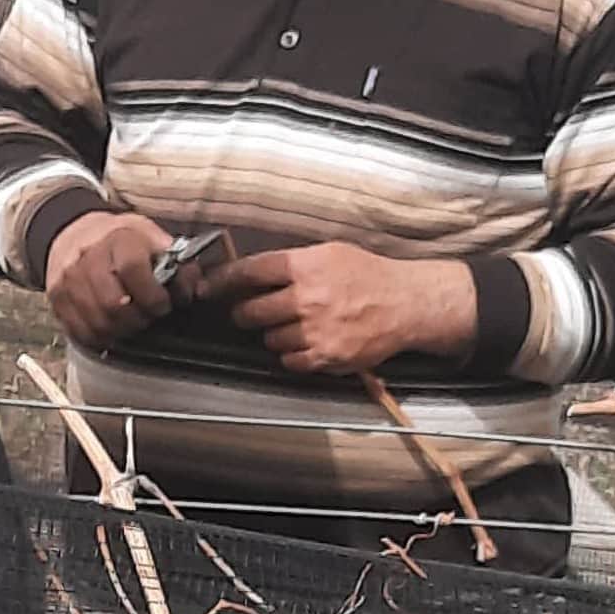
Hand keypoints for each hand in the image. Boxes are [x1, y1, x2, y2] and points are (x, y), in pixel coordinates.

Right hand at [42, 208, 181, 342]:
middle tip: (148, 317)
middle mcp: (88, 257)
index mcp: (118, 238)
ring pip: (97, 323)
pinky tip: (111, 328)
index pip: (133, 270)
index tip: (163, 304)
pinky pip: (80, 332)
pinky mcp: (56, 299)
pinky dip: (100, 338)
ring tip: (131, 323)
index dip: (153, 295)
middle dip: (139, 319)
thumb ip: (174, 258)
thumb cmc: (118, 238)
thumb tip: (193, 287)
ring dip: (121, 332)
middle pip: (114, 304)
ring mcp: (68, 280)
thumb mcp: (148, 234)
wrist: (71, 232)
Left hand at [224, 243, 477, 378]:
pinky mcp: (325, 357)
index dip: (222, 281)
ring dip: (274, 334)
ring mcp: (315, 331)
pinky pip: (290, 360)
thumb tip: (253, 272)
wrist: (406, 304)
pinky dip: (293, 353)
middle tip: (250, 311)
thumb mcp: (330, 253)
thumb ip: (293, 263)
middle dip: (245, 313)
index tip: (208, 287)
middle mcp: (307, 298)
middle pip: (250, 311)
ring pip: (269, 338)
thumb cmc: (369, 276)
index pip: (249, 272)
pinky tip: (308, 341)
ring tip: (295, 325)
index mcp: (306, 266)